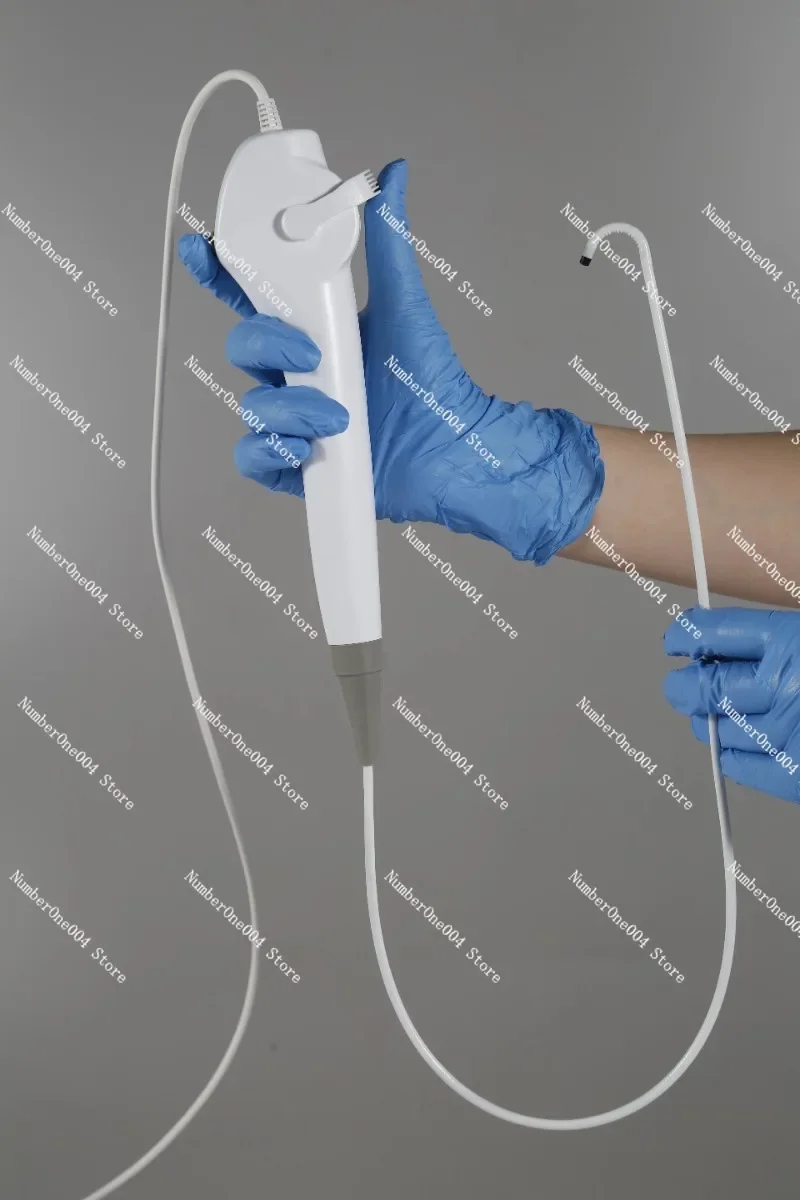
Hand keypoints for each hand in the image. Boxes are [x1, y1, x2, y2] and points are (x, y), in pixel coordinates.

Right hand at [178, 160, 603, 563]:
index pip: (250, 296)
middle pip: (243, 346)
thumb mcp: (404, 305)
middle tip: (312, 356)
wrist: (450, 451)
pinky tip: (306, 448)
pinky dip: (273, 451)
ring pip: (251, 405)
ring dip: (289, 410)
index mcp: (311, 328)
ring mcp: (292, 418)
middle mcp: (294, 373)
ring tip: (338, 417)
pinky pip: (254, 456)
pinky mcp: (295, 463)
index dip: (217, 272)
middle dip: (268, 347)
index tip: (200, 249)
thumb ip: (387, 242)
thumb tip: (391, 175)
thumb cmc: (430, 382)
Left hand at [663, 607, 799, 802]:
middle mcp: (782, 687)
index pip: (714, 633)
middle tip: (678, 686)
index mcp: (791, 641)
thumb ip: (776, 643)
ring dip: (708, 722)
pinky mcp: (794, 775)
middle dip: (685, 685)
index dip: (686, 636)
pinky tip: (732, 745)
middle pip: (705, 686)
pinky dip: (731, 755)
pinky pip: (740, 765)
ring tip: (712, 717)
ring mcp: (785, 735)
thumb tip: (722, 648)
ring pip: (718, 729)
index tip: (676, 639)